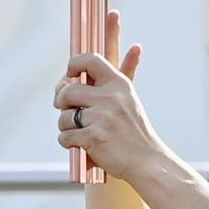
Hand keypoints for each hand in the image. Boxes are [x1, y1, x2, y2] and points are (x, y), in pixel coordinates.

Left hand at [55, 14, 160, 185]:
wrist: (147, 162)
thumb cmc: (134, 133)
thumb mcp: (130, 100)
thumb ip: (125, 74)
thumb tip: (135, 47)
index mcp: (119, 84)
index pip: (90, 60)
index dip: (74, 65)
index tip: (69, 76)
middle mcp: (111, 97)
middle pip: (67, 91)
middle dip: (62, 103)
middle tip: (70, 112)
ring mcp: (102, 116)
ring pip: (63, 117)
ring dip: (66, 128)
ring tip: (82, 134)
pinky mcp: (94, 136)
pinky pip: (65, 136)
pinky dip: (69, 143)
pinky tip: (82, 145)